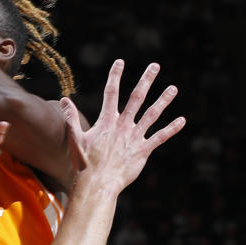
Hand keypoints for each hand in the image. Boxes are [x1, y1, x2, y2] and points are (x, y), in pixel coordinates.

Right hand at [63, 59, 183, 195]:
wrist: (97, 183)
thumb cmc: (85, 163)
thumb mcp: (75, 138)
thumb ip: (71, 118)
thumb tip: (63, 100)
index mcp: (106, 122)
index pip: (111, 93)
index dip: (115, 76)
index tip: (120, 62)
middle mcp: (122, 126)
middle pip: (136, 98)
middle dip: (146, 80)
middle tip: (155, 65)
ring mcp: (134, 137)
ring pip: (152, 115)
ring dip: (163, 100)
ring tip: (173, 88)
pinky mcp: (143, 150)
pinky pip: (160, 137)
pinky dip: (171, 129)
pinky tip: (182, 120)